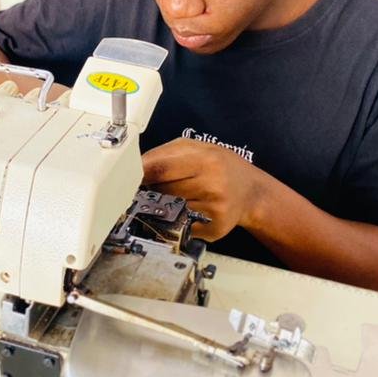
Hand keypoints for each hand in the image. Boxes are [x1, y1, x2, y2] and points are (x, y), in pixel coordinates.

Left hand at [142, 138, 263, 240]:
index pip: (159, 169)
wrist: (250, 191)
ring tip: (178, 194)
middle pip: (161, 190)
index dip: (139, 174)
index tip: (126, 176)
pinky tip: (188, 209)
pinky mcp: (213, 228)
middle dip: (154, 187)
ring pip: (169, 208)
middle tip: (160, 183)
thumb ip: (165, 155)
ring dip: (164, 203)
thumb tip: (135, 169)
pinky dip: (177, 217)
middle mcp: (212, 185)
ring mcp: (214, 209)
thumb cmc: (220, 166)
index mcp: (206, 160)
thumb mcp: (197, 148)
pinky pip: (181, 224)